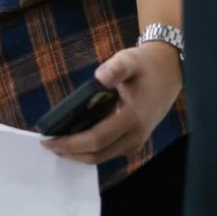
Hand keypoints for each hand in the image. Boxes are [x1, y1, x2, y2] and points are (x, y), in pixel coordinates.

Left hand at [41, 43, 182, 164]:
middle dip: (70, 152)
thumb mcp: (130, 59)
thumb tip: (100, 77)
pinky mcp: (135, 140)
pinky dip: (90, 150)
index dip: (71, 142)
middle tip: (47, 143)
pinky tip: (76, 140)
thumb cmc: (145, 65)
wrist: (169, 71)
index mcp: (132, 117)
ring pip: (102, 156)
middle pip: (97, 154)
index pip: (96, 139)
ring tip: (57, 143)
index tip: (48, 139)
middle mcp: (134, 135)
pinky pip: (109, 151)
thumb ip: (116, 67)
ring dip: (79, 154)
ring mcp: (136, 141)